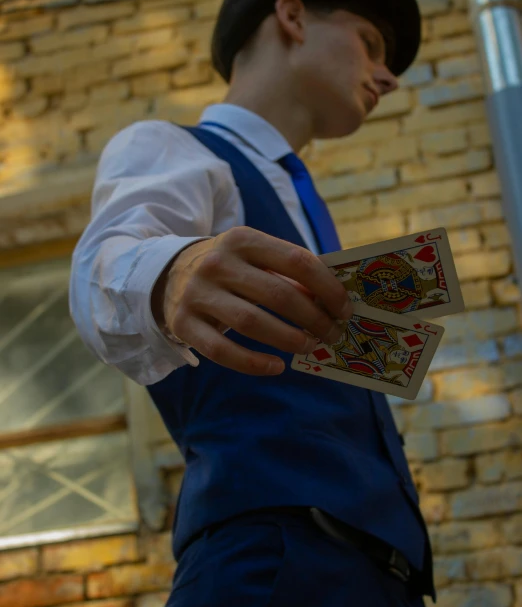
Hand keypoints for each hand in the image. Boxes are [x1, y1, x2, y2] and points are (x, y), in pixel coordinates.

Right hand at [155, 226, 352, 375]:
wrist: (169, 273)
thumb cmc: (230, 268)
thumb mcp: (254, 257)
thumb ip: (289, 273)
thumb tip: (333, 302)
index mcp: (243, 240)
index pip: (296, 260)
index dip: (327, 287)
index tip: (345, 309)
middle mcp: (218, 263)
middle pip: (278, 295)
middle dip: (313, 318)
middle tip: (332, 334)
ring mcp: (198, 293)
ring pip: (251, 323)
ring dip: (288, 339)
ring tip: (308, 347)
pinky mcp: (184, 323)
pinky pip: (222, 351)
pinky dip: (253, 363)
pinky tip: (276, 367)